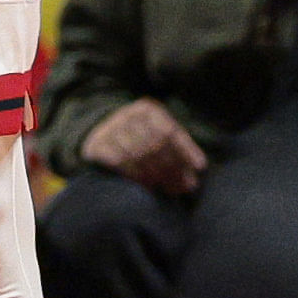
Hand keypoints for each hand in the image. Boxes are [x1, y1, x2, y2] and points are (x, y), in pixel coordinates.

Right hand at [81, 96, 209, 195]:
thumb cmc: (141, 138)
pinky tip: (149, 186)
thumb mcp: (162, 135)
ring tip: (170, 188)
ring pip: (138, 155)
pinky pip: (120, 163)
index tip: (198, 168)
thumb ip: (180, 148)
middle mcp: (127, 115)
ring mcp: (110, 129)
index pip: (169, 131)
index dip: (184, 151)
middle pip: (154, 144)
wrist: (102, 136)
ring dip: (156, 176)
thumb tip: (200, 166)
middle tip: (183, 186)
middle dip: (172, 168)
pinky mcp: (97, 144)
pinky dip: (136, 176)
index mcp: (147, 109)